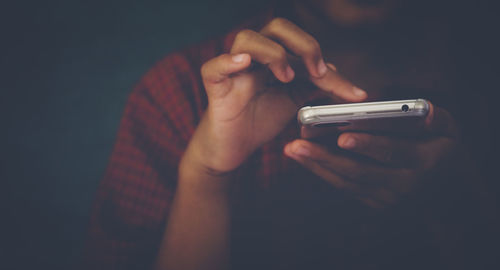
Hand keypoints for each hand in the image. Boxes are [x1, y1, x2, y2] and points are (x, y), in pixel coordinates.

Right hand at [187, 18, 366, 173]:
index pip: (303, 45)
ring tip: (285, 78)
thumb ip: (313, 85)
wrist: (233, 148)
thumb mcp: (294, 101)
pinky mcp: (215, 87)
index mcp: (274, 57)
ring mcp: (234, 70)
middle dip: (304, 44)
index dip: (330, 63)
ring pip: (247, 38)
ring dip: (273, 54)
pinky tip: (243, 64)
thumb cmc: (259, 119)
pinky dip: (228, 62)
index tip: (353, 93)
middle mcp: (255, 57)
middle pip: (277, 28)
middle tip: (316, 72)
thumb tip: (338, 72)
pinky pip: (214, 67)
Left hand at [284, 103, 458, 207]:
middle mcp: (404, 185)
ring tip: (292, 149)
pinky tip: (304, 158)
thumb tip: (423, 111)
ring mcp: (387, 198)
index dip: (369, 144)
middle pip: (360, 172)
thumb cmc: (439, 145)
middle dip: (326, 158)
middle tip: (298, 144)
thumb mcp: (447, 128)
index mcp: (423, 162)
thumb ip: (436, 117)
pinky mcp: (373, 202)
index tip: (342, 136)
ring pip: (347, 182)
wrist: (442, 184)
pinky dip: (323, 172)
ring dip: (317, 166)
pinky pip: (344, 187)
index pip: (394, 152)